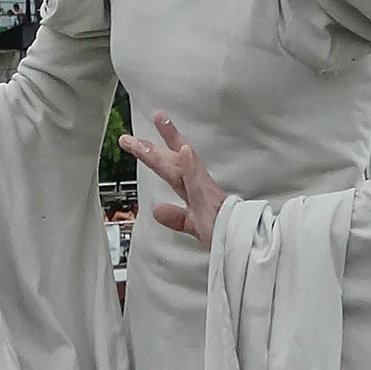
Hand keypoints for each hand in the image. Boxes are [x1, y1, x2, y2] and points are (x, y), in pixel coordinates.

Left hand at [123, 111, 228, 250]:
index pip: (174, 165)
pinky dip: (190, 167)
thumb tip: (157, 210)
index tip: (142, 140)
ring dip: (163, 151)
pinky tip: (183, 151)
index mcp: (194, 190)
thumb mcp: (193, 225)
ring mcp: (203, 192)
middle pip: (171, 161)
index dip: (159, 150)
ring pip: (179, 166)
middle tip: (128, 137)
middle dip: (150, 148)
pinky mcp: (209, 201)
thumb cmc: (224, 233)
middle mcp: (197, 186)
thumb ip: (175, 217)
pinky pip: (198, 183)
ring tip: (156, 127)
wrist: (242, 242)